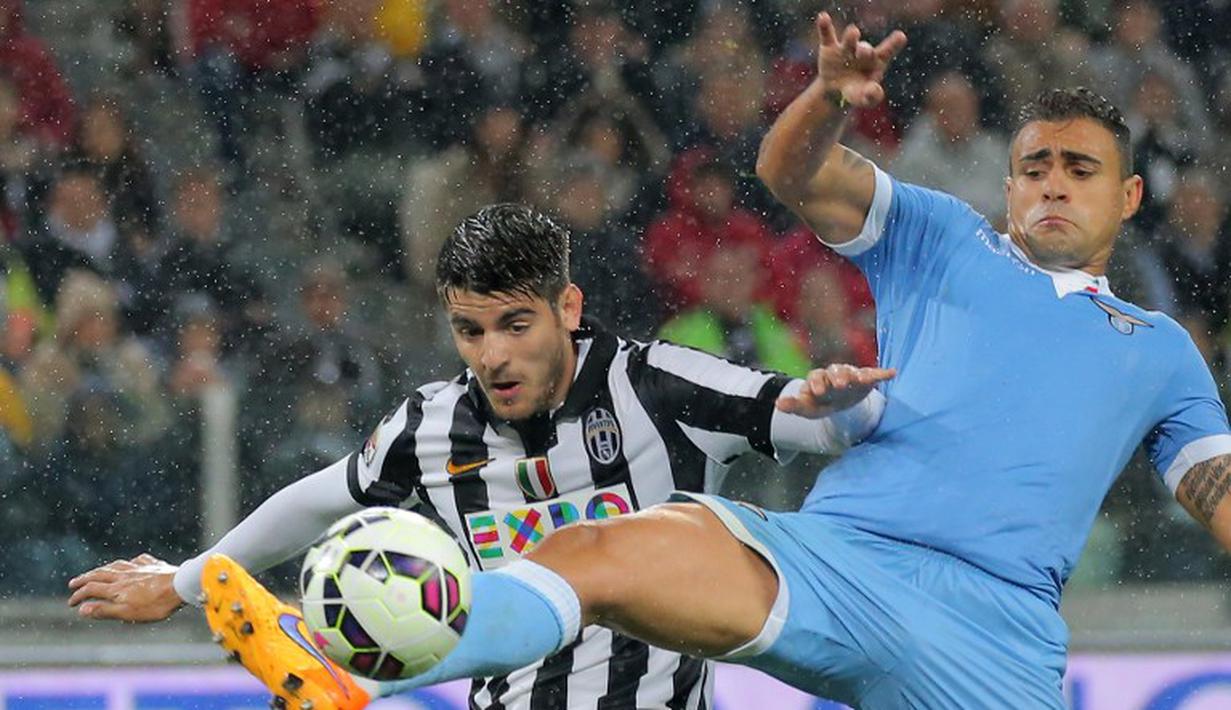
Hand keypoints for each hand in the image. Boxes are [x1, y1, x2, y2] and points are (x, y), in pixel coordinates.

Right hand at [67, 553, 183, 621]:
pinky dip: (129, 563)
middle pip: (100, 574)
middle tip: (73, 583)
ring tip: (96, 572)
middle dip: (84, 579)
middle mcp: (125, 575)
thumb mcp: (128, 613)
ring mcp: (140, 568)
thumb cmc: (156, 604)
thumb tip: (82, 610)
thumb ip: (104, 610)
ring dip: (103, 569)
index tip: (71, 603)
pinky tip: (131, 563)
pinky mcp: (153, 564)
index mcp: (117, 588)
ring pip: (116, 565)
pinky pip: (137, 560)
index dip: (79, 596)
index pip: (92, 589)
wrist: (181, 586)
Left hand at [776, 364, 894, 417]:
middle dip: (837, 376)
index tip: (817, 391)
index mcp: (818, 379)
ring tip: (862, 379)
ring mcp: (851, 375)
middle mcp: (834, 374)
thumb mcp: (807, 408)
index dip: (816, 383)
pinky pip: (874, 374)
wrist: (837, 403)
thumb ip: (793, 405)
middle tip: (839, 383)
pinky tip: (892, 373)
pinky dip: (882, 373)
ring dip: (857, 374)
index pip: (816, 376)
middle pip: (835, 371)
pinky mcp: (866, 379)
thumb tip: (777, 404)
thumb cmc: (820, 404)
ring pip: (853, 371)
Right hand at [815, 12, 906, 108]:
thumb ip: (873, 96)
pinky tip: (823, 17)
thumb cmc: (857, 92)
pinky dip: (824, 26)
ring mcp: (846, 48)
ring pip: (850, 39)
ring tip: (853, 33)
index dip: (893, 44)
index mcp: (877, 61)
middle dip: (865, 50)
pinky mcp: (829, 47)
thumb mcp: (865, 99)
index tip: (900, 37)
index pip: (887, 51)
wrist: (835, 91)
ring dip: (851, 37)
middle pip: (865, 48)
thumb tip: (874, 90)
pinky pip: (827, 34)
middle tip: (864, 53)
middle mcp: (863, 51)